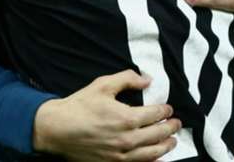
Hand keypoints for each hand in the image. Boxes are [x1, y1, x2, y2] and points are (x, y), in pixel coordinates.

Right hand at [33, 69, 179, 160]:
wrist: (56, 129)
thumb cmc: (79, 106)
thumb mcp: (103, 85)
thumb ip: (127, 78)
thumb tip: (147, 80)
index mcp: (126, 118)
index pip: (155, 115)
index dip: (165, 111)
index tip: (168, 109)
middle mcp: (126, 139)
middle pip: (157, 135)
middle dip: (170, 128)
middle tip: (176, 124)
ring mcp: (120, 156)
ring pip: (151, 153)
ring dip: (165, 147)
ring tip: (172, 142)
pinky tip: (158, 159)